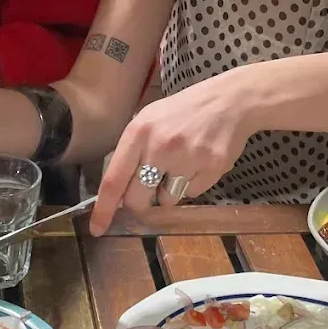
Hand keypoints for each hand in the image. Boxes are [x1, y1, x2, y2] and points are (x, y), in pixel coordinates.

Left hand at [90, 70, 256, 235]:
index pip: (114, 180)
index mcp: (139, 132)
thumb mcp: (149, 120)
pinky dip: (194, 184)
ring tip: (182, 164)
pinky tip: (199, 161)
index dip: (104, 209)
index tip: (97, 228)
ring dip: (170, 190)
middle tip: (151, 185)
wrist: (230, 100)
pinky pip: (192, 194)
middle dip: (141, 200)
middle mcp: (160, 146)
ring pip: (167, 200)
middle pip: (138, 199)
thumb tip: (117, 194)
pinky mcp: (212, 166)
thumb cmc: (183, 112)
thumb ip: (131, 154)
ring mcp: (188, 157)